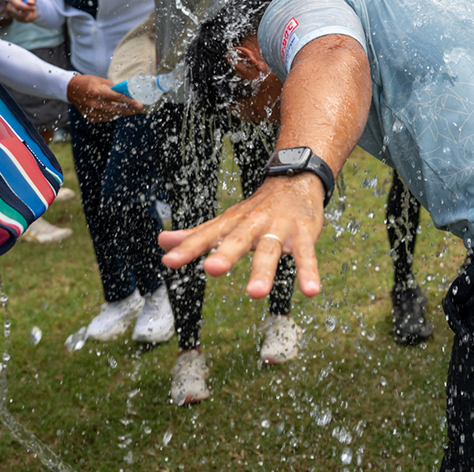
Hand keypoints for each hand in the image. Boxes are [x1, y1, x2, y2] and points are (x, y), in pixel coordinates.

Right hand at [6, 0, 37, 22]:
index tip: (34, 7)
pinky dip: (30, 18)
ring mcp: (12, 13)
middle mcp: (10, 6)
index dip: (27, 8)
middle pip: (20, 14)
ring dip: (31, 15)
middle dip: (29, 12)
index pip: (18, 6)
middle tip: (34, 8)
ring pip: (23, 19)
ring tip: (32, 9)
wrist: (28, 1)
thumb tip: (30, 2)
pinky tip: (30, 12)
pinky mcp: (16, 18)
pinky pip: (25, 21)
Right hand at [66, 74, 141, 122]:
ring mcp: (92, 113)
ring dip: (122, 112)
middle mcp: (94, 104)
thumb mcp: (101, 81)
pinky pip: (106, 118)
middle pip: (117, 110)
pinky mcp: (90, 118)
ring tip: (129, 108)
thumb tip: (127, 93)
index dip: (130, 102)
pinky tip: (116, 110)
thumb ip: (114, 88)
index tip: (139, 104)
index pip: (117, 98)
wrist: (71, 90)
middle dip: (130, 110)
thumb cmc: (88, 82)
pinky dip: (112, 114)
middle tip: (139, 108)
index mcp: (97, 93)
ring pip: (112, 115)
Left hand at [160, 174, 325, 298]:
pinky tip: (311, 291)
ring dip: (263, 271)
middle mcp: (253, 224)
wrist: (294, 180)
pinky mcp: (303, 234)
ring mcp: (279, 228)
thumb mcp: (226, 220)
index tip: (169, 262)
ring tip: (255, 293)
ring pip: (270, 249)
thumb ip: (197, 235)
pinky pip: (306, 255)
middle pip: (238, 239)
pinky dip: (308, 272)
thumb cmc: (256, 209)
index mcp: (231, 223)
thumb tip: (162, 242)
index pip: (206, 236)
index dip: (187, 248)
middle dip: (225, 254)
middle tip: (212, 269)